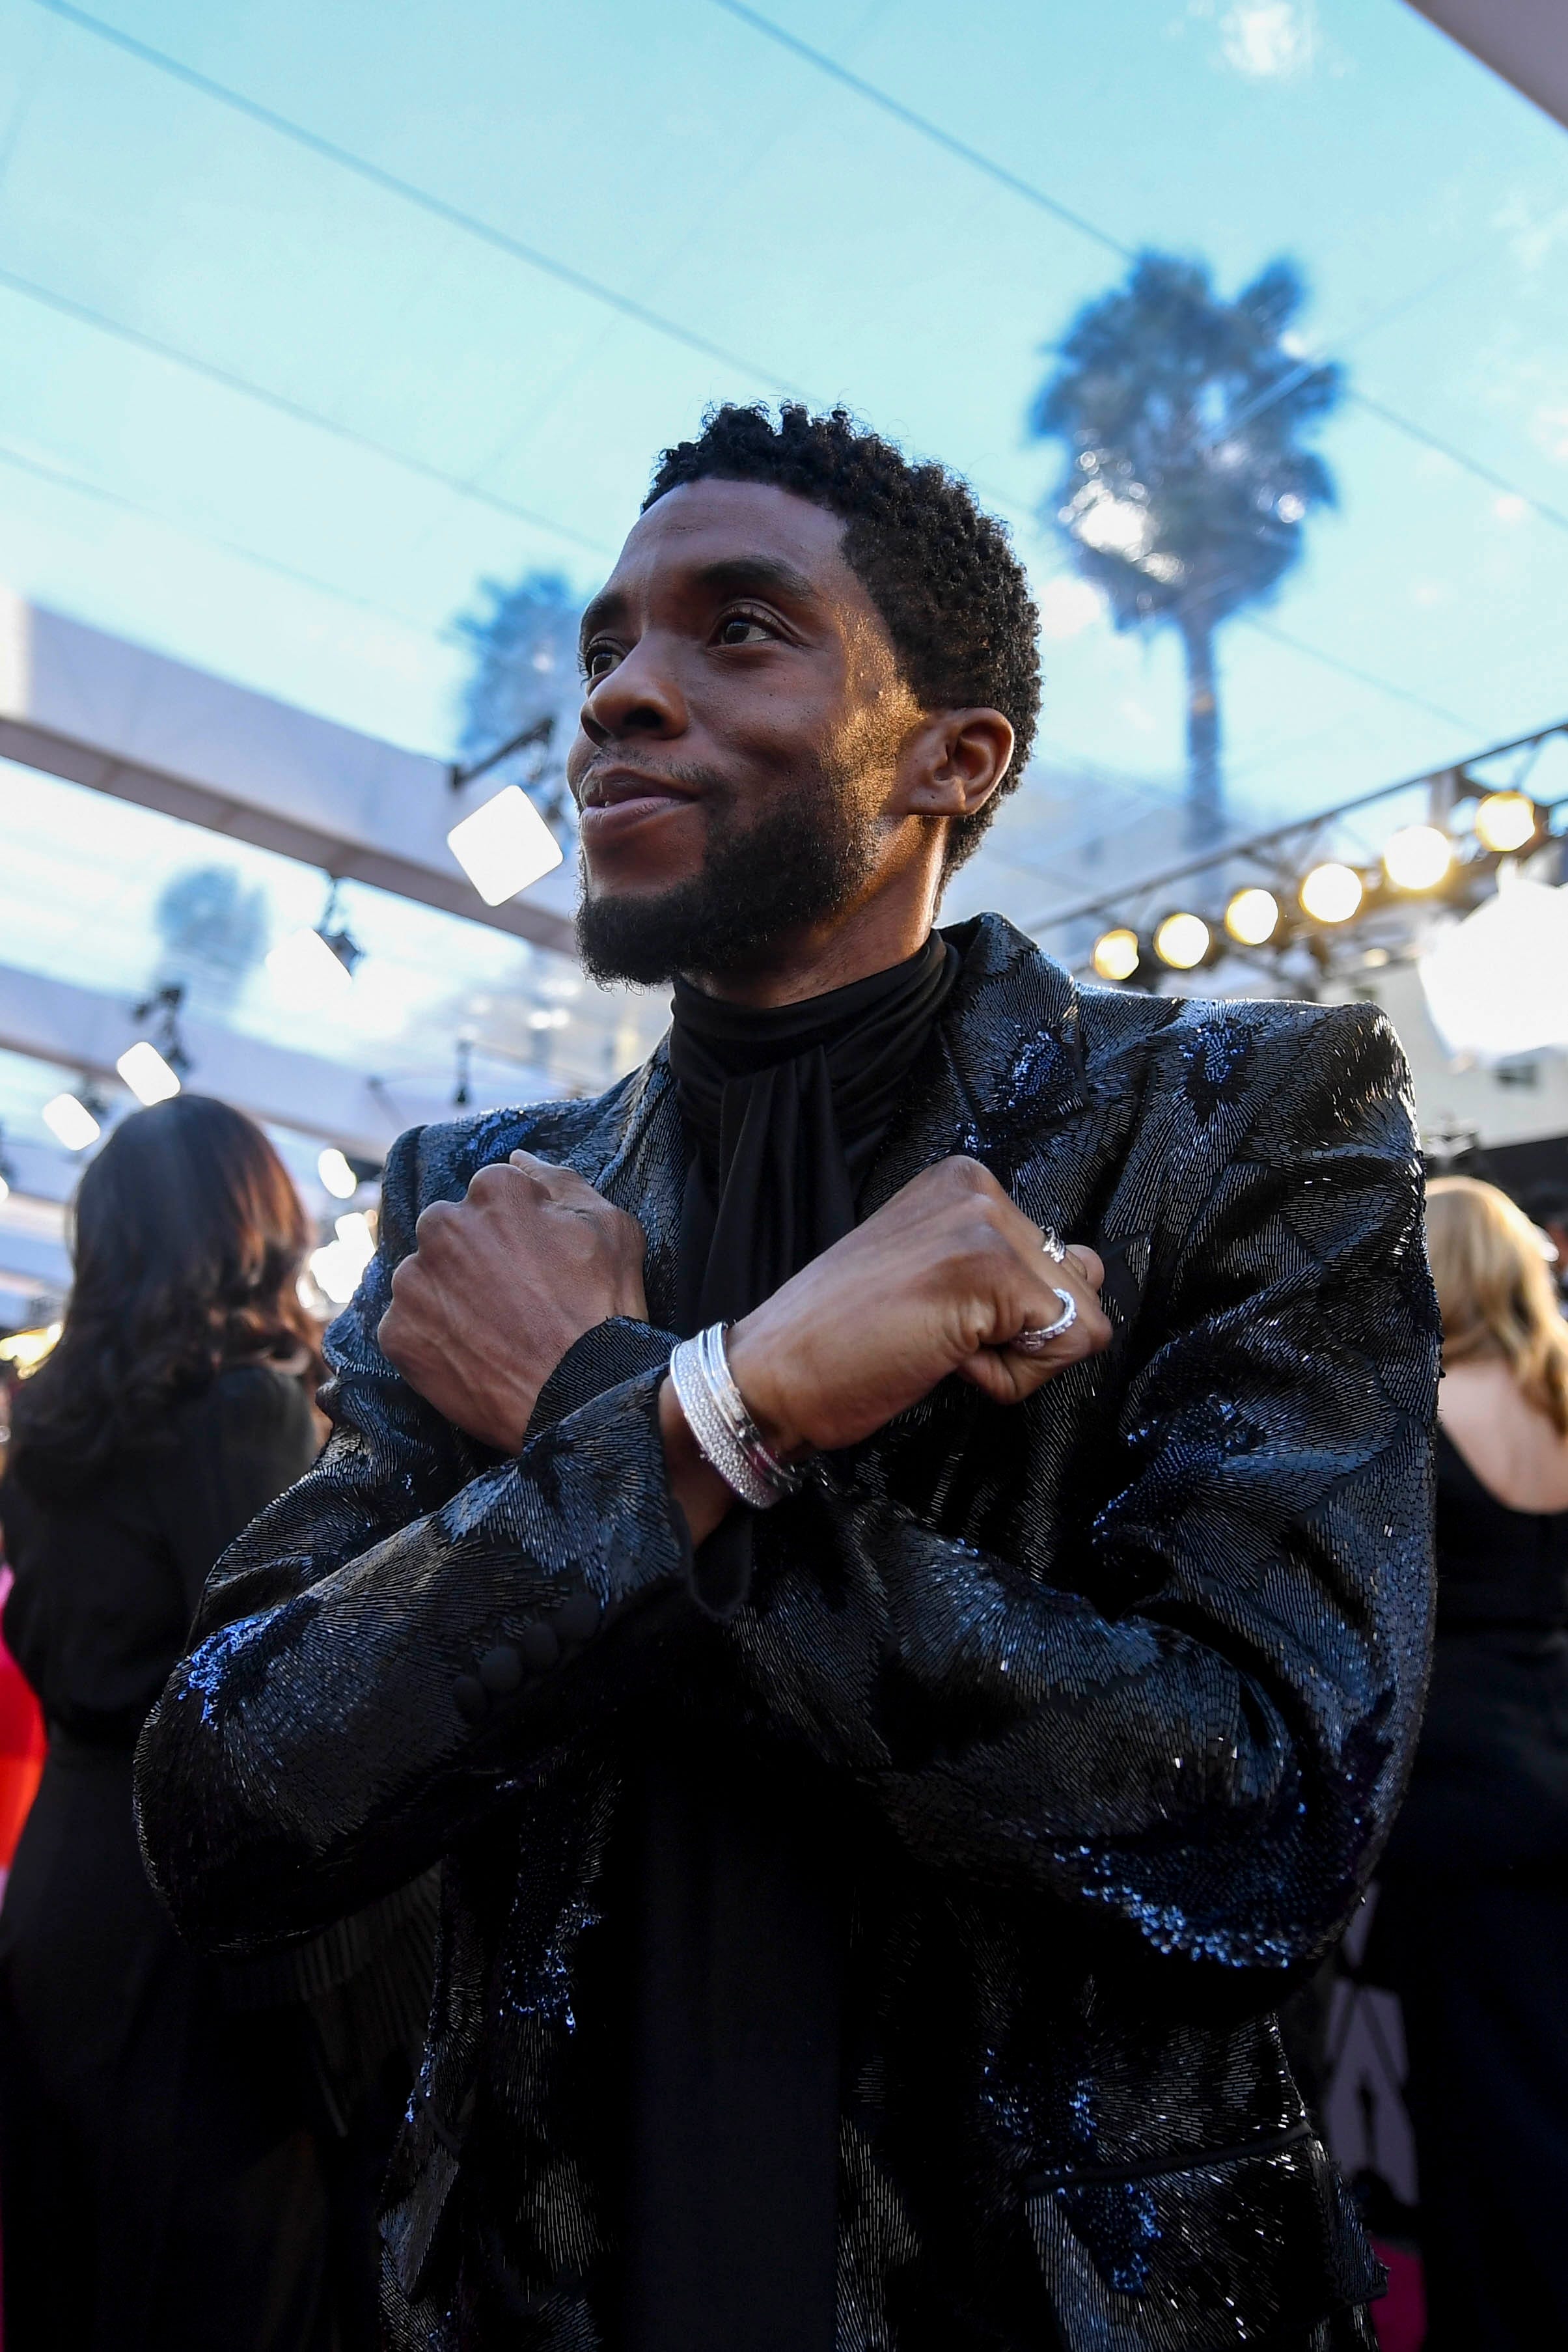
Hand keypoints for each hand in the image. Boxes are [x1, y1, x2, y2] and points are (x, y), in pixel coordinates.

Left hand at [379, 1152, 647, 1450]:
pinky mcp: (397, 1333)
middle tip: (514, 1298)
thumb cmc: (604, 1310)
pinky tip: (471, 1355)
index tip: (539, 1262)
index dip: (520, 1229)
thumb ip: (560, 1180)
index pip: (494, 1193)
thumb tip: (518, 1157)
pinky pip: (408, 1324)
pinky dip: (433, 1337)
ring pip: (425, 1276)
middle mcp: (442, 1224)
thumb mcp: (611, 1226)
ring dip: (450, 1294)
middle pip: (451, 1229)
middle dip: (475, 1255)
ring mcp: (413, 1281)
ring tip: (493, 1331)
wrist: (582, 1398)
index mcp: (493, 1189)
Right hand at [726, 1156, 1108, 1454]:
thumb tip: (1095, 1271)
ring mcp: (983, 1224)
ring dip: (1018, 1357)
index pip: (1057, 1257)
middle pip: (1081, 1285)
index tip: (935, 1316)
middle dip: (1023, 1335)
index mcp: (961, 1183)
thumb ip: (1012, 1265)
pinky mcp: (991, 1271)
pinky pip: (1068, 1343)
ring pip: (1083, 1316)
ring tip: (941, 1343)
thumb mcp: (936, 1277)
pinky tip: (945, 1357)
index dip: (1010, 1316)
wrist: (773, 1375)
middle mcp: (976, 1188)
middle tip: (937, 1334)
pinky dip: (1011, 1377)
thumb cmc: (842, 1341)